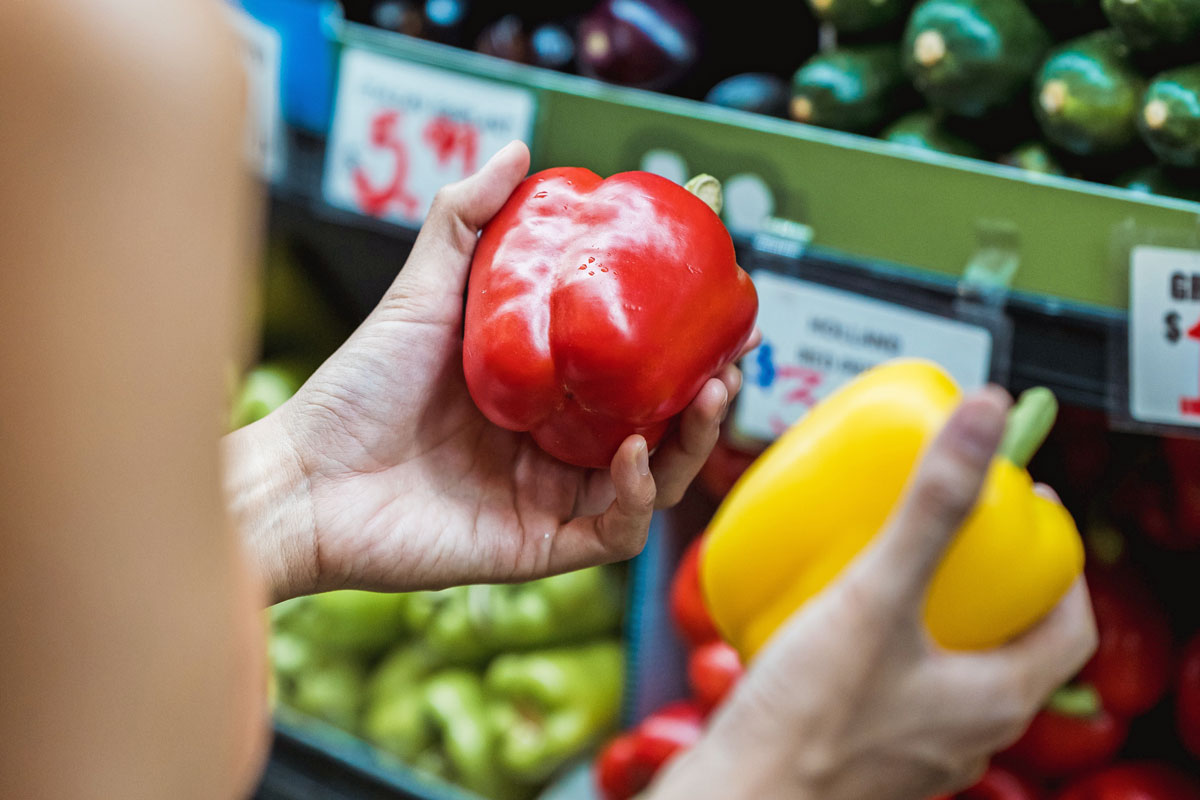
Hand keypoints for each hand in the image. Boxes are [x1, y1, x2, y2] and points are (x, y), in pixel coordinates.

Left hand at [225, 141, 756, 601]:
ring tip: (708, 394)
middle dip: (704, 399)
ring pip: (652, 481)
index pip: (631, 373)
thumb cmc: (359, 387)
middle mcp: (555, 449)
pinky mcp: (539, 546)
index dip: (678, 346)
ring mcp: (551, 500)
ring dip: (690, 445)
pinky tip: (634, 453)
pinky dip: (636, 494)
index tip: (711, 302)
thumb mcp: (425, 292)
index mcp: (542, 395)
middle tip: (729, 358)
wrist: (305, 477)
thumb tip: (520, 149)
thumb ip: (466, 221)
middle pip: (657, 430)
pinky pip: (614, 530)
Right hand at [651, 389, 1097, 799]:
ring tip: (886, 558)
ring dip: (929, 609)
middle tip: (948, 523)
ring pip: (944, 665)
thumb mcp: (877, 599)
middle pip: (1004, 639)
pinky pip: (890, 685)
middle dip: (982, 576)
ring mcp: (912, 747)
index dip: (1055, 562)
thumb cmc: (809, 726)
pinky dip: (877, 642)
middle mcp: (963, 731)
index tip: (1025, 508)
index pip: (1068, 625)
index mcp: (995, 700)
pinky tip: (828, 616)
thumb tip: (984, 418)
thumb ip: (932, 507)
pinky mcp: (861, 750)